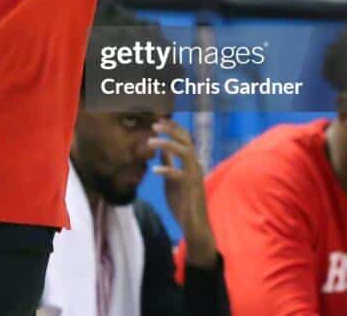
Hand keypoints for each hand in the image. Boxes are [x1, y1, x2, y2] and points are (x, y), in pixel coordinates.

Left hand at [149, 119, 217, 267]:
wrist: (193, 226)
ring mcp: (195, 176)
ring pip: (184, 152)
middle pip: (186, 140)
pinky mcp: (192, 188)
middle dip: (171, 130)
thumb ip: (169, 164)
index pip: (185, 139)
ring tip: (150, 142)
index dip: (173, 128)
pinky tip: (154, 170)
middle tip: (154, 125)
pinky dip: (166, 169)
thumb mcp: (171, 181)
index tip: (158, 120)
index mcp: (191, 163)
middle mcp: (195, 166)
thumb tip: (160, 150)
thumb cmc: (183, 203)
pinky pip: (179, 174)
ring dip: (167, 144)